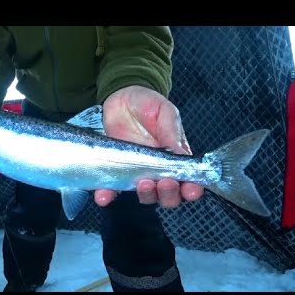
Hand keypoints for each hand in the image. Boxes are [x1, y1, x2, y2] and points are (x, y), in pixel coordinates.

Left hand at [94, 85, 203, 207]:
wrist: (120, 97)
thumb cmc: (147, 104)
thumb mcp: (164, 112)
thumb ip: (172, 132)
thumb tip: (182, 155)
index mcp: (175, 158)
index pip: (188, 181)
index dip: (191, 189)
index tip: (190, 189)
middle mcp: (158, 170)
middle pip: (168, 195)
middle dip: (169, 194)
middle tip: (165, 183)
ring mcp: (136, 173)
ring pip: (145, 196)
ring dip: (146, 195)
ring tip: (143, 184)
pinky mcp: (115, 172)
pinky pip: (111, 190)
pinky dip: (107, 196)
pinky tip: (103, 197)